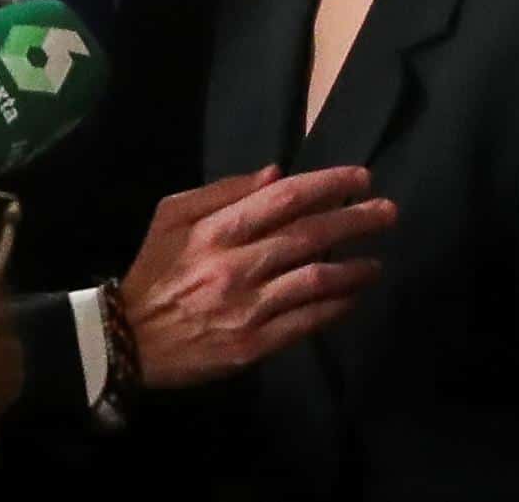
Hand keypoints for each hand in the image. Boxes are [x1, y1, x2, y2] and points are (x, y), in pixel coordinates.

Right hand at [121, 164, 394, 388]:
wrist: (129, 340)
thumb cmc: (154, 271)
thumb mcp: (172, 217)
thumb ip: (222, 192)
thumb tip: (275, 173)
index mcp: (214, 231)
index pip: (283, 199)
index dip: (327, 185)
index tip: (361, 177)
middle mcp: (235, 266)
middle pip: (309, 235)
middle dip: (355, 219)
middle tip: (388, 211)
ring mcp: (248, 307)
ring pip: (315, 280)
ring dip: (354, 267)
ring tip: (377, 260)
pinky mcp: (255, 345)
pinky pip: (307, 322)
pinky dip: (336, 306)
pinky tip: (353, 295)